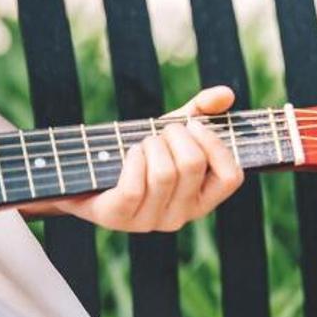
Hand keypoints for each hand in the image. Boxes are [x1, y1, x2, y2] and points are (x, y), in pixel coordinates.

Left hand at [56, 86, 244, 231]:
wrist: (85, 172)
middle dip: (174, 134)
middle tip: (160, 132)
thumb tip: (227, 94)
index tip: (194, 124)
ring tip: (142, 144)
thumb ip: (201, 111)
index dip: (216, 144)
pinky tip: (129, 152)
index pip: (231, 177)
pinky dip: (132, 159)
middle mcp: (181, 216)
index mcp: (202, 199)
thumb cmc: (139, 153)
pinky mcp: (119, 219)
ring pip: (164, 173)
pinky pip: (134, 187)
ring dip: (150, 144)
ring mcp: (150, 221)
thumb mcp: (172, 131)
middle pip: (192, 164)